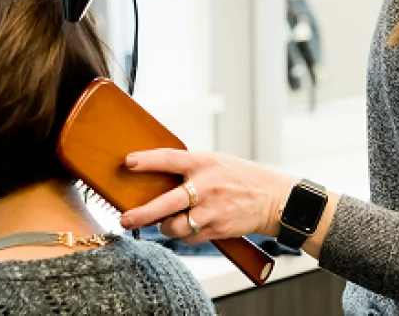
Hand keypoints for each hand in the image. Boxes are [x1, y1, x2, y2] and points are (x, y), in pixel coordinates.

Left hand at [117, 149, 294, 244]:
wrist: (273, 200)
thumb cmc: (241, 178)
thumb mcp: (217, 162)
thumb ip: (191, 168)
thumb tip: (158, 177)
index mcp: (205, 163)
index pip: (170, 159)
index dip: (147, 161)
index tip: (128, 162)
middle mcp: (207, 186)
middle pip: (166, 203)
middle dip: (142, 214)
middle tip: (125, 219)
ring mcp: (212, 210)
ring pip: (175, 226)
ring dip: (166, 227)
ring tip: (166, 223)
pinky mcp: (217, 229)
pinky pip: (189, 238)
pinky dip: (185, 235)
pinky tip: (192, 226)